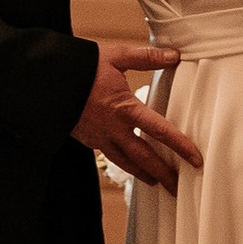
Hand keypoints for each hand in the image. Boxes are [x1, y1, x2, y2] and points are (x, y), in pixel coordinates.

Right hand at [75, 43, 202, 190]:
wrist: (46, 81)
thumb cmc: (82, 67)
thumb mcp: (116, 56)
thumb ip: (147, 57)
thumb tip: (175, 55)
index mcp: (125, 109)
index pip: (160, 131)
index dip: (180, 146)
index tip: (196, 159)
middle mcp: (114, 129)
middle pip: (144, 158)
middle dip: (164, 174)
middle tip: (180, 188)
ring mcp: (100, 137)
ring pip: (126, 163)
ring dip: (144, 175)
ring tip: (158, 184)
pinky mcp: (89, 139)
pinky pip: (110, 157)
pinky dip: (124, 165)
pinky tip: (131, 166)